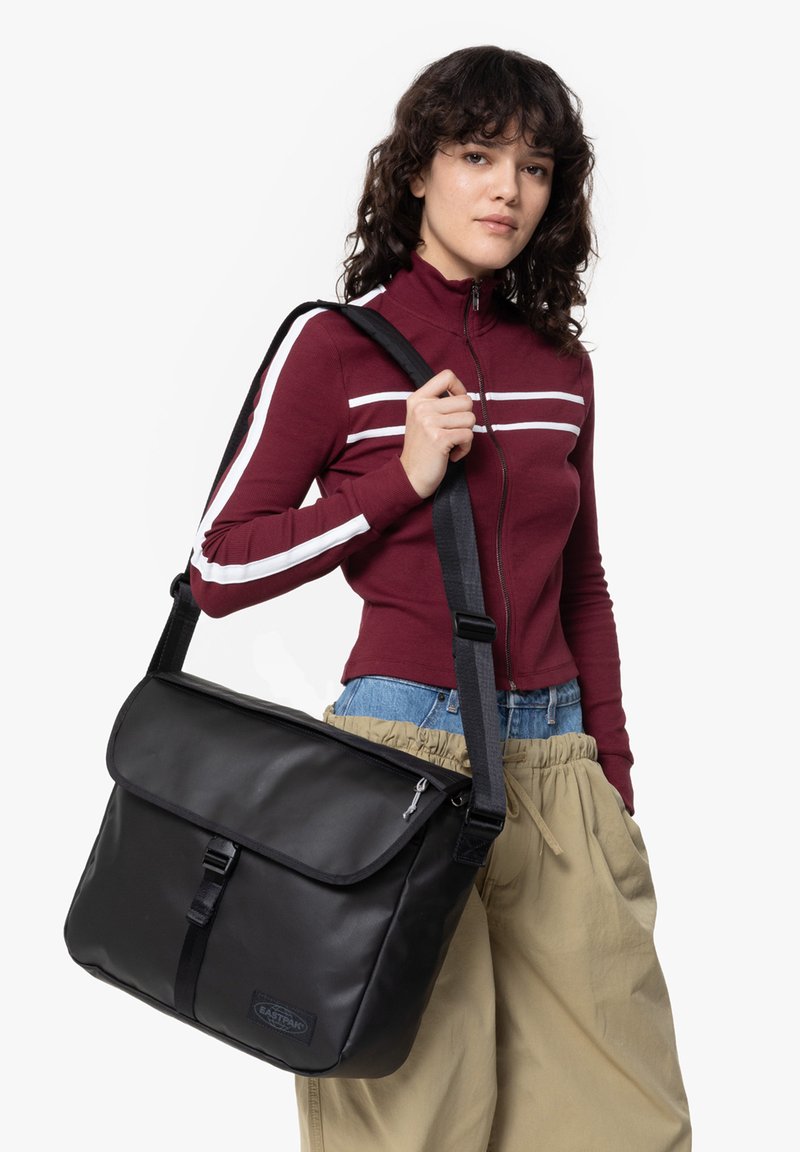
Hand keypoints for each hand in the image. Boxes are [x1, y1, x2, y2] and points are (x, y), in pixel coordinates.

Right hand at [399, 370, 475, 498]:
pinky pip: (468, 435)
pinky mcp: (439, 438)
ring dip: (466, 435)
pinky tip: (452, 454)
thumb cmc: (421, 449)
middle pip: (466, 400)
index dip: (460, 388)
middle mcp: (422, 408)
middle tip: (453, 432)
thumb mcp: (421, 419)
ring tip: (451, 443)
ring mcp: (429, 423)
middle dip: (465, 419)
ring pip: (470, 419)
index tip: (458, 405)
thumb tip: (464, 395)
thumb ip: (437, 404)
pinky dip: (465, 448)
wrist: (410, 476)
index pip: (447, 376)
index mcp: (417, 399)